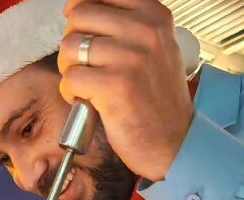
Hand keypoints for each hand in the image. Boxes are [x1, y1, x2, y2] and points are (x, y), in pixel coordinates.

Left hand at [57, 0, 193, 181]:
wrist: (173, 141)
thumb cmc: (156, 99)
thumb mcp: (155, 47)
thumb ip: (126, 23)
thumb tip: (78, 8)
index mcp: (154, 14)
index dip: (80, 10)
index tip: (83, 29)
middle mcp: (144, 30)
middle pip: (79, 15)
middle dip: (71, 41)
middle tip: (81, 64)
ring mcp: (130, 57)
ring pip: (70, 47)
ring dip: (69, 69)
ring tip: (85, 85)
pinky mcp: (114, 86)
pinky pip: (71, 78)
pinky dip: (70, 92)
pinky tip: (85, 100)